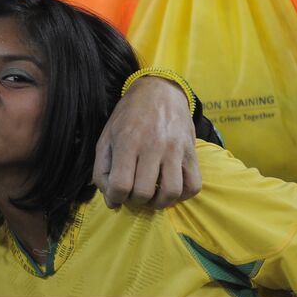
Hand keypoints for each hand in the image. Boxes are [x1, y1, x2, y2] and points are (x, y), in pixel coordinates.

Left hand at [95, 75, 200, 208]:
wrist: (159, 92)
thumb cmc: (128, 117)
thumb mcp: (106, 138)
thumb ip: (102, 171)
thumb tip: (111, 202)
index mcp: (127, 142)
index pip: (120, 185)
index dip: (115, 197)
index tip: (116, 195)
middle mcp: (152, 146)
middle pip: (144, 193)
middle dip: (135, 201)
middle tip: (133, 195)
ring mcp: (175, 149)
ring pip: (171, 193)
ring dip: (159, 203)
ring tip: (151, 197)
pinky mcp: (192, 152)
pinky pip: (193, 185)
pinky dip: (182, 196)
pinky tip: (169, 190)